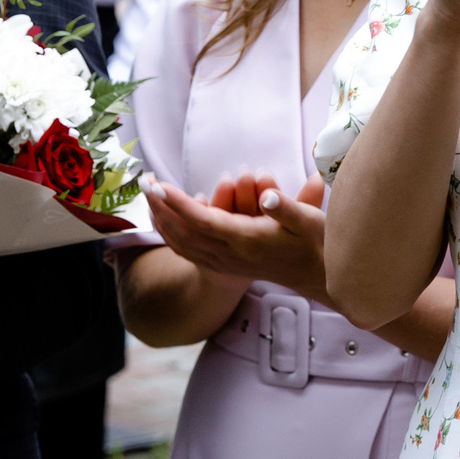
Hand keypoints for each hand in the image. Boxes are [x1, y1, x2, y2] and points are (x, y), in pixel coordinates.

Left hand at [144, 173, 330, 301]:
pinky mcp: (224, 266)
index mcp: (248, 241)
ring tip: (147, 195)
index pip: (203, 221)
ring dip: (161, 219)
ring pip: (181, 244)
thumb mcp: (309, 221)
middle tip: (143, 181)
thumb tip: (267, 195)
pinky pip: (188, 251)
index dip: (178, 203)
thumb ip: (288, 206)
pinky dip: (170, 234)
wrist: (316, 277)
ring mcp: (225, 263)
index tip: (158, 184)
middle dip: (160, 207)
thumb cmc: (315, 243)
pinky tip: (163, 219)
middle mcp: (231, 255)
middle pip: (183, 232)